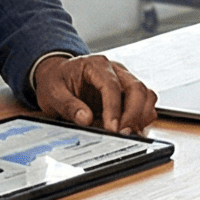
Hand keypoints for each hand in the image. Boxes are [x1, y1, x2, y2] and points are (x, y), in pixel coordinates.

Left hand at [31, 53, 157, 134]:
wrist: (57, 75)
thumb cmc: (56, 80)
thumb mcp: (53, 92)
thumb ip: (68, 106)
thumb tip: (85, 119)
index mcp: (96, 65)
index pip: (111, 85)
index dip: (114, 108)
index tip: (111, 128)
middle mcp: (115, 70)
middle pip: (137, 88)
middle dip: (133, 114)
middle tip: (122, 134)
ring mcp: (124, 80)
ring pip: (146, 95)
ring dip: (141, 116)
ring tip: (128, 133)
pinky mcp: (128, 93)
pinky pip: (146, 103)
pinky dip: (143, 117)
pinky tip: (131, 129)